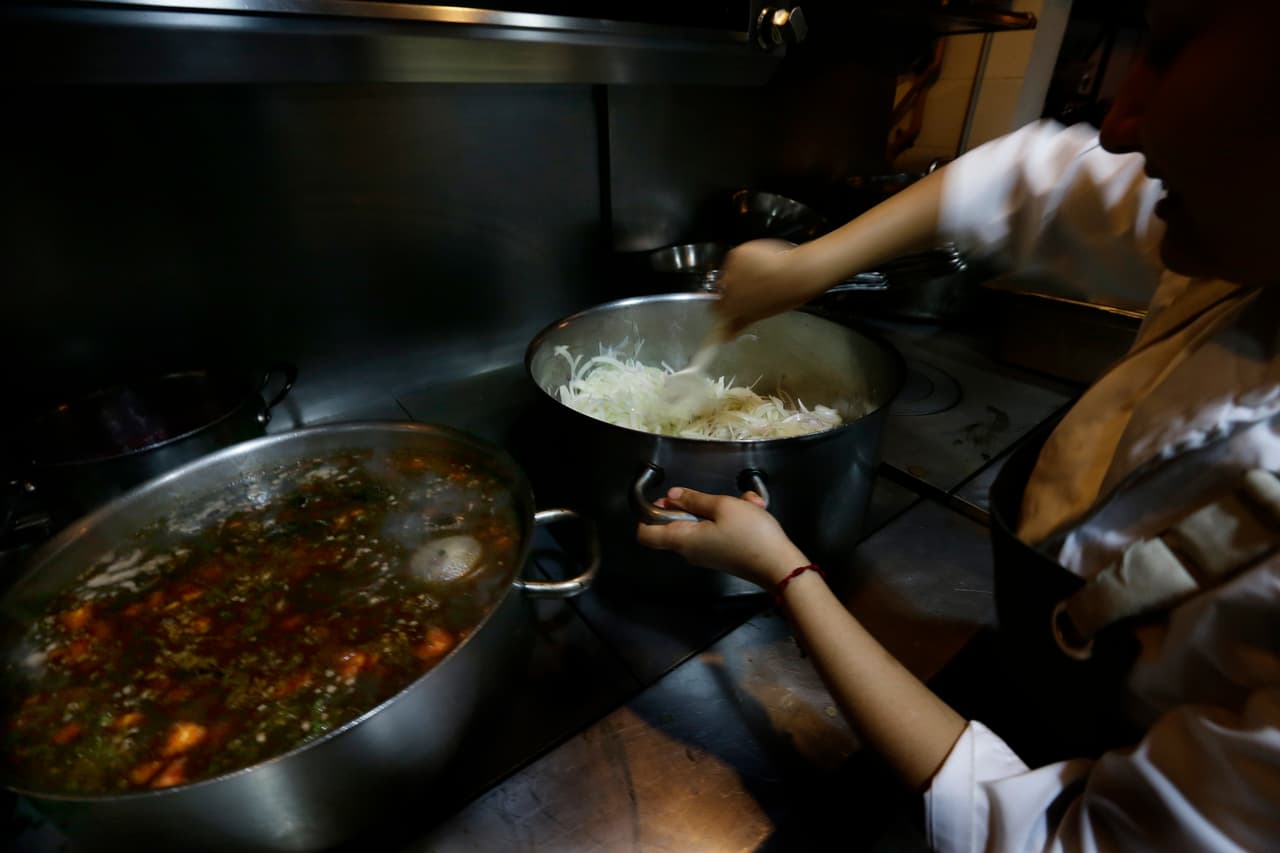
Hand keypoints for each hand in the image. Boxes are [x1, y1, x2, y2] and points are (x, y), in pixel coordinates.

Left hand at [635, 487, 808, 587]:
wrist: (779, 565)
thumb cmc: (751, 534)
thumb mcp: (723, 506)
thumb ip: (694, 499)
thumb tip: (671, 496)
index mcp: (683, 540)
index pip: (645, 534)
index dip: (648, 515)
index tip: (664, 500)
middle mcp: (690, 551)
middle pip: (676, 525)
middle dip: (696, 505)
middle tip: (717, 497)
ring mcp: (706, 554)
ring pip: (702, 524)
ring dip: (722, 508)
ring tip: (746, 503)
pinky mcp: (722, 555)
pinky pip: (718, 531)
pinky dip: (732, 519)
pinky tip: (753, 510)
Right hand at [713, 239, 809, 336]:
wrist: (795, 275)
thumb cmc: (782, 297)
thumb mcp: (758, 315)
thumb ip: (738, 324)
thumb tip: (726, 336)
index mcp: (730, 306)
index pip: (715, 308)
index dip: (724, 306)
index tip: (731, 305)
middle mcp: (726, 288)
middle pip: (721, 288)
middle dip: (733, 288)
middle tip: (749, 288)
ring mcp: (730, 270)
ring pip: (729, 272)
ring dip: (740, 273)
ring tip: (759, 275)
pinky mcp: (737, 255)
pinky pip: (736, 258)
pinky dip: (746, 260)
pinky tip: (760, 264)